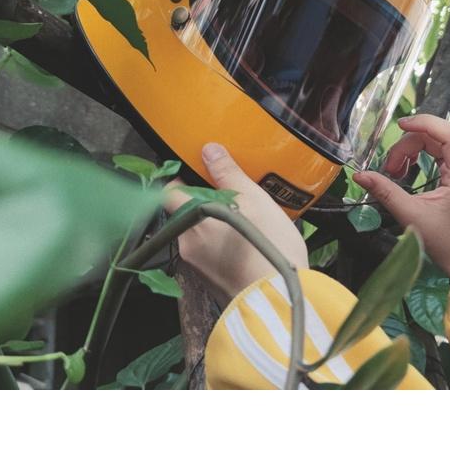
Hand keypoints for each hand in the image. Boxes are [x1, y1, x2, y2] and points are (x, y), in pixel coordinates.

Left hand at [164, 143, 308, 305]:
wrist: (280, 297)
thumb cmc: (267, 247)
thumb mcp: (253, 200)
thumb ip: (227, 174)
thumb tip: (209, 151)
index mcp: (192, 220)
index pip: (169, 194)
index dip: (181, 181)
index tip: (200, 175)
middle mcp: (187, 245)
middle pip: (186, 215)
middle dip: (206, 204)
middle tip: (234, 199)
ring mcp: (197, 267)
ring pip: (200, 236)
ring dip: (216, 226)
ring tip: (246, 223)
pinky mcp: (210, 283)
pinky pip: (210, 256)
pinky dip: (223, 247)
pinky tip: (247, 244)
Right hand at [352, 114, 449, 293]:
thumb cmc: (441, 238)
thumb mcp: (410, 215)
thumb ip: (385, 192)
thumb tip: (359, 175)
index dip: (425, 124)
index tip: (400, 125)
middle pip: (436, 136)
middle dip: (408, 145)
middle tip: (388, 168)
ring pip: (435, 140)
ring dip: (410, 149)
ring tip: (394, 172)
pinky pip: (438, 148)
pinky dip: (418, 153)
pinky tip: (405, 168)